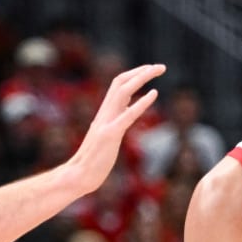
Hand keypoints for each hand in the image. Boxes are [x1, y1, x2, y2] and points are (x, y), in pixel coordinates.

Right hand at [67, 63, 164, 195]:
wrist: (80, 174)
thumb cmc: (94, 159)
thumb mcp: (108, 134)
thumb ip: (117, 120)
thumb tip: (127, 109)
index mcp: (105, 112)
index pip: (119, 85)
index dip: (135, 75)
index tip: (151, 70)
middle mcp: (105, 113)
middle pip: (121, 82)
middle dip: (142, 71)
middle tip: (161, 67)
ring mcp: (106, 122)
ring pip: (123, 91)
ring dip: (141, 78)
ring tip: (158, 71)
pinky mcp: (110, 135)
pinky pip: (127, 115)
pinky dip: (141, 103)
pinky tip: (154, 94)